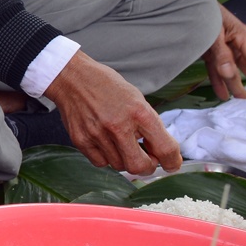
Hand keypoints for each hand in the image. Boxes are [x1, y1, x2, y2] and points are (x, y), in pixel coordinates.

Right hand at [44, 51, 181, 174]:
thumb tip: (158, 151)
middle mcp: (119, 126)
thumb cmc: (107, 87)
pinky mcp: (81, 140)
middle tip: (147, 160)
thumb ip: (148, 125)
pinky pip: (101, 162)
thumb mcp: (137, 100)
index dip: (172, 162)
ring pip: (119, 166)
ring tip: (121, 143)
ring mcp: (98, 135)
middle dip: (148, 167)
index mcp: (140, 113)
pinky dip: (106, 158)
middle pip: (140, 166)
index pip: (165, 148)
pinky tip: (105, 143)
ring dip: (125, 160)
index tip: (171, 164)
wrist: (72, 78)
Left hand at [203, 7, 245, 104]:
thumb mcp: (213, 32)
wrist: (187, 3)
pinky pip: (216, 70)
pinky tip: (222, 95)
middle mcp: (236, 44)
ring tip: (245, 103)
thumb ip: (220, 53)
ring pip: (233, 71)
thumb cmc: (203, 13)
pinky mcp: (210, 52)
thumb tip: (230, 73)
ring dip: (238, 86)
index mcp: (242, 37)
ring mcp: (223, 48)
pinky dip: (218, 81)